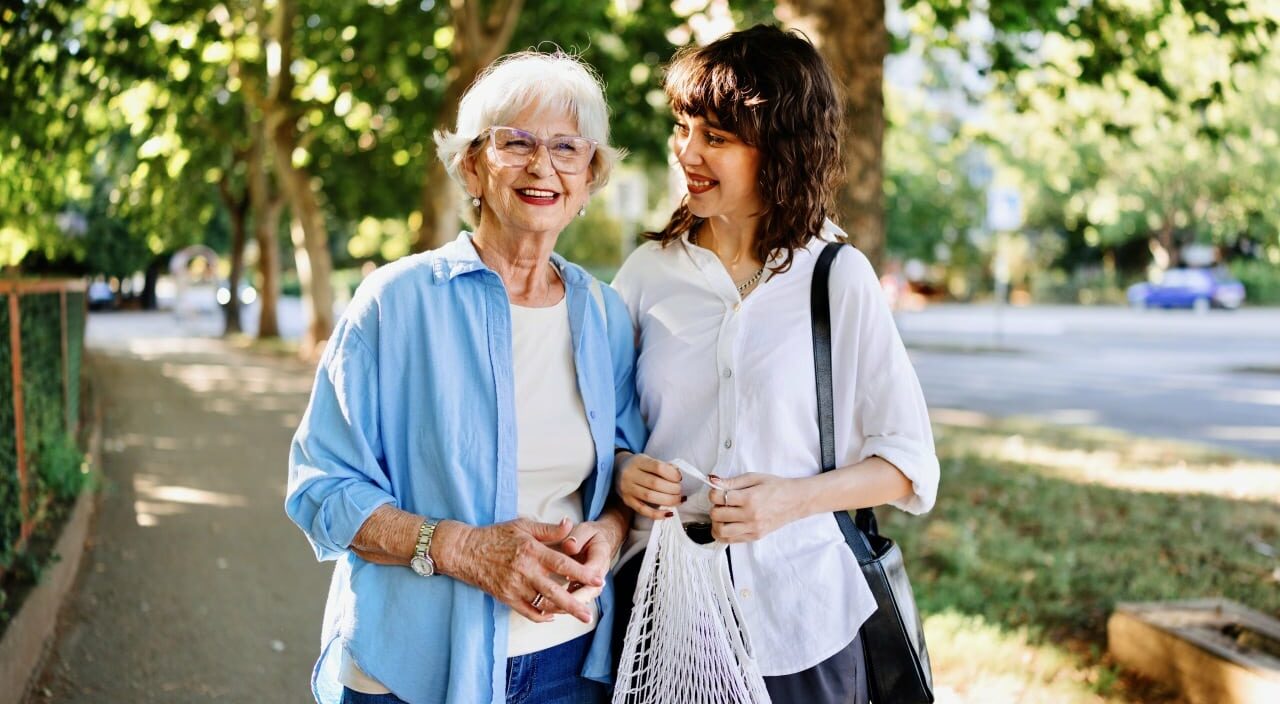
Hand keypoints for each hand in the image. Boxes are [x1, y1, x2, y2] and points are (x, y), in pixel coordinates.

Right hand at [440, 517, 603, 622]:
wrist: (465, 551)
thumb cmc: (496, 536)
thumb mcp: (523, 526)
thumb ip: (548, 529)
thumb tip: (569, 524)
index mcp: (531, 551)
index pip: (562, 564)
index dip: (582, 573)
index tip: (598, 580)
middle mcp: (524, 571)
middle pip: (555, 591)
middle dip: (575, 604)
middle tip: (590, 613)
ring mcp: (514, 586)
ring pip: (542, 604)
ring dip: (561, 611)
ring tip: (577, 614)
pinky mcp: (506, 597)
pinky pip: (527, 612)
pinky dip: (542, 616)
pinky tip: (553, 615)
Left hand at [548, 519, 622, 608]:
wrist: (601, 541)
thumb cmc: (591, 535)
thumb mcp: (585, 530)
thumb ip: (577, 537)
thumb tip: (569, 546)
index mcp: (600, 555)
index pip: (594, 569)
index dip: (582, 575)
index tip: (568, 576)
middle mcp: (599, 572)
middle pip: (591, 590)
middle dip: (577, 599)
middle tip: (559, 603)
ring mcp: (593, 583)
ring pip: (585, 597)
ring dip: (571, 605)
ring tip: (553, 609)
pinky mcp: (585, 587)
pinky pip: (578, 599)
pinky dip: (567, 604)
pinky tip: (552, 608)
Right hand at [616, 453, 683, 520]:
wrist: (617, 470)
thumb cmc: (638, 465)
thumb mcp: (648, 460)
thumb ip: (663, 466)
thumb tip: (677, 475)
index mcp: (638, 461)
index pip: (657, 467)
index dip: (671, 474)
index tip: (679, 478)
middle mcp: (630, 474)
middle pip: (655, 483)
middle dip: (672, 489)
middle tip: (680, 491)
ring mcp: (627, 489)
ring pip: (650, 497)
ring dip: (668, 500)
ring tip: (678, 500)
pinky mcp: (627, 501)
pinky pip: (642, 510)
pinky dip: (657, 514)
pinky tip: (669, 513)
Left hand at [708, 473, 806, 543]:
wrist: (796, 501)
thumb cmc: (776, 487)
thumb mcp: (754, 478)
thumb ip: (732, 481)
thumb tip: (712, 481)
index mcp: (749, 498)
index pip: (718, 497)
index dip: (713, 493)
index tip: (718, 491)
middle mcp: (750, 515)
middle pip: (717, 515)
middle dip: (714, 507)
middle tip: (721, 503)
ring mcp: (753, 528)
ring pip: (721, 532)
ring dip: (716, 523)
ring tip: (722, 516)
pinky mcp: (755, 537)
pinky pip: (731, 540)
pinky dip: (723, 533)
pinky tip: (727, 524)